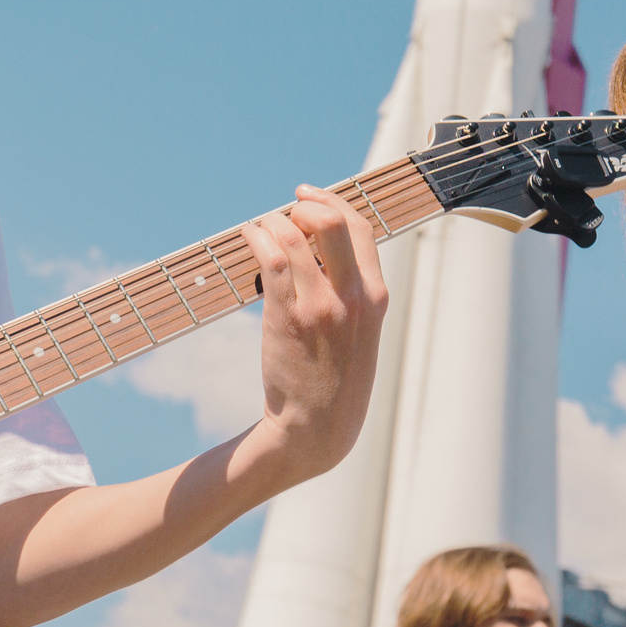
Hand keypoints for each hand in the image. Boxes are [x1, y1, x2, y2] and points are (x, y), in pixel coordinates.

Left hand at [244, 185, 386, 477]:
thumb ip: (351, 292)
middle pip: (333, 222)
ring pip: (294, 236)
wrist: (316, 429)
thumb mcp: (362, 333)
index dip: (333, 202)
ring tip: (260, 228)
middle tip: (287, 209)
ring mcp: (320, 306)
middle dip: (306, 205)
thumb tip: (320, 246)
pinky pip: (271, 259)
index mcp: (376, 298)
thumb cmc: (336, 379)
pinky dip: (257, 238)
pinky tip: (249, 238)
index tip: (309, 197)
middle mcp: (352, 298)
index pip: (362, 228)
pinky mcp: (286, 318)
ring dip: (272, 222)